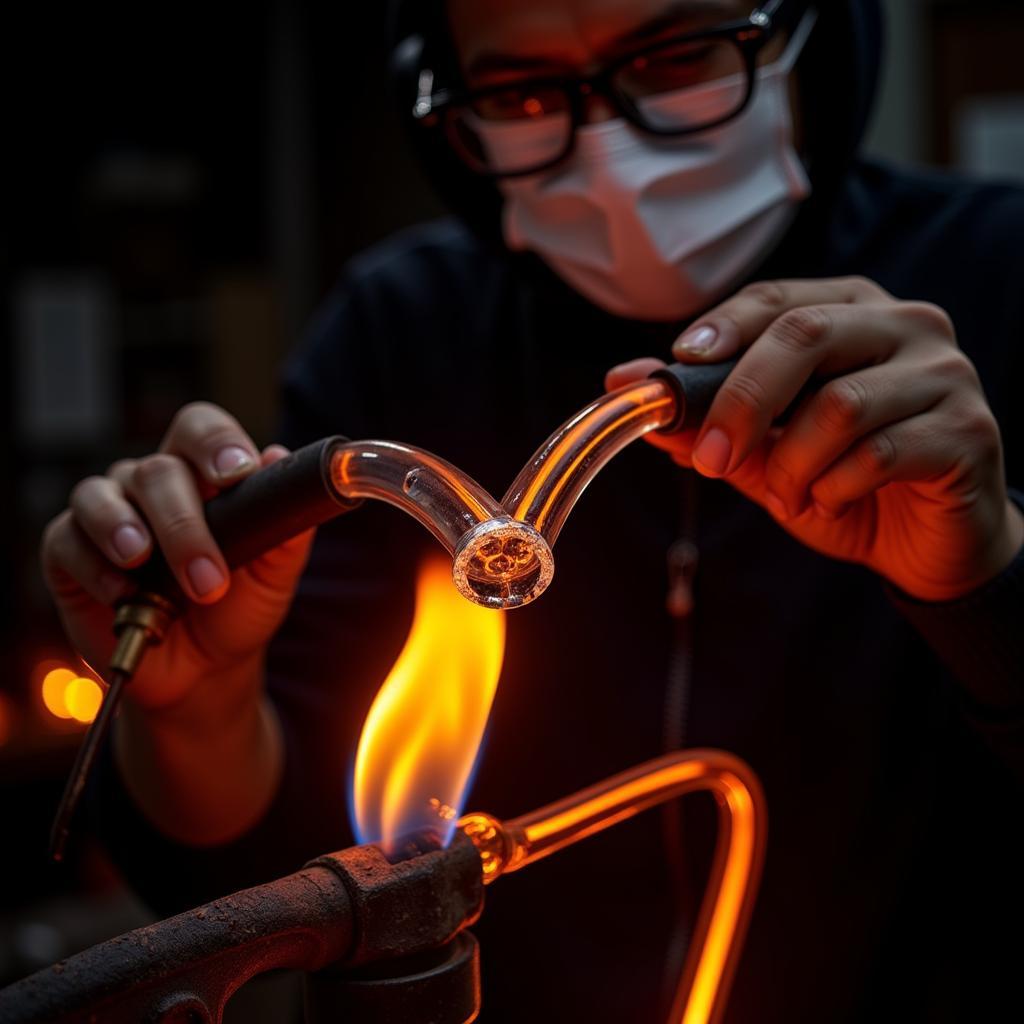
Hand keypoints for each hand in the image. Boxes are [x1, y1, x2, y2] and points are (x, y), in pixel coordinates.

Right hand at [41, 402, 313, 713]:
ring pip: (100, 495)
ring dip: (123, 527)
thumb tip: (278, 457)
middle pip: (156, 471)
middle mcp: (151, 485)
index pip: (199, 430)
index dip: (215, 442)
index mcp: (203, 475)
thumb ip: (283, 521)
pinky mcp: (69, 552)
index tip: (236, 474)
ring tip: (141, 560)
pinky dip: (93, 566)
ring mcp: (107, 514)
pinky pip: (66, 540)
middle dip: (183, 524)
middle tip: (208, 577)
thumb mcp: (276, 571)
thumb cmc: (240, 606)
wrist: (206, 668)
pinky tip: (121, 593)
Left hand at [608, 277, 1022, 601]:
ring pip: (839, 404)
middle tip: (710, 457)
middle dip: (741, 401)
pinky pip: (881, 454)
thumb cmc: (842, 483)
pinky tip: (831, 502)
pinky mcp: (968, 430)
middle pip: (805, 334)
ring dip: (791, 465)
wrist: (923, 544)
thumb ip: (703, 417)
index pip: (777, 300)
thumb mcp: (761, 451)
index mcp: (850, 312)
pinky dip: (835, 488)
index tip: (681, 362)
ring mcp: (944, 374)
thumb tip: (625, 385)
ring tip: (788, 494)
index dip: (724, 328)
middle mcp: (905, 326)